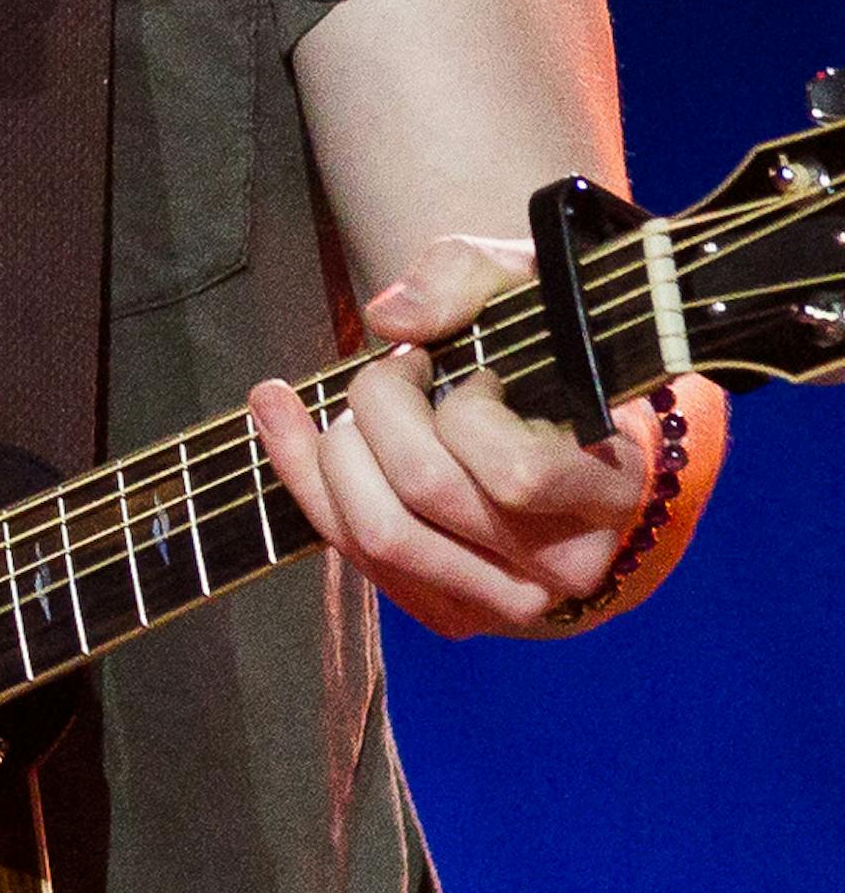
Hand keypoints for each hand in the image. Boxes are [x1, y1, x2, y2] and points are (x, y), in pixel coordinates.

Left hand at [248, 232, 654, 639]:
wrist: (566, 441)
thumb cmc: (547, 356)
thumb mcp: (526, 286)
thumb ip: (463, 277)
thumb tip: (388, 319)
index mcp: (611, 489)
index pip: (518, 471)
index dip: (467, 406)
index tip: (470, 368)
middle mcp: (566, 564)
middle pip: (426, 490)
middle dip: (379, 405)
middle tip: (396, 370)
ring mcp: (507, 602)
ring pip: (379, 532)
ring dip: (337, 446)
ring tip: (357, 405)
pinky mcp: (450, 615)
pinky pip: (352, 556)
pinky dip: (301, 477)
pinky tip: (280, 413)